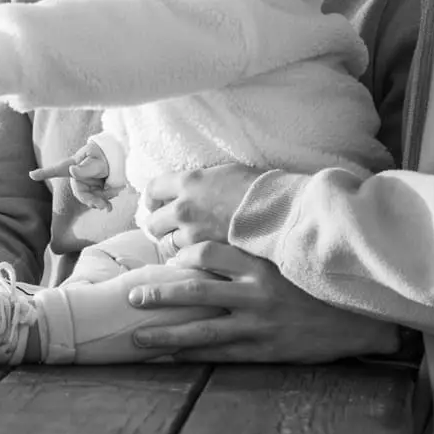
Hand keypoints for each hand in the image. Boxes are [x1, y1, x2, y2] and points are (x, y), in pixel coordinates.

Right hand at [30, 142, 115, 210]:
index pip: (57, 169)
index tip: (32, 174)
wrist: (119, 158)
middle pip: (80, 193)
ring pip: (91, 199)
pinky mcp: (95, 190)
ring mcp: (87, 185)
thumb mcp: (97, 159)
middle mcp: (78, 177)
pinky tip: (110, 206)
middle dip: (91, 201)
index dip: (44, 172)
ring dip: (101, 202)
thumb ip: (86, 167)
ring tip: (111, 202)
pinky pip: (98, 200)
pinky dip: (105, 203)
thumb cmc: (106, 155)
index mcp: (75, 166)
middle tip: (103, 207)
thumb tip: (73, 172)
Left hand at [122, 241, 399, 362]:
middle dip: (159, 295)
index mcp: (261, 264)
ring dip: (165, 334)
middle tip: (131, 298)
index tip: (168, 260)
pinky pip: (220, 354)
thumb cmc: (319, 286)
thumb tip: (219, 245)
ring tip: (137, 338)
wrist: (360, 321)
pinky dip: (193, 356)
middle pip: (195, 290)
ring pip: (201, 329)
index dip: (183, 254)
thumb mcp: (289, 259)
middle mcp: (256, 292)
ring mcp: (258, 324)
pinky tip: (171, 358)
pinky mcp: (264, 349)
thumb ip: (256, 252)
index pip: (210, 251)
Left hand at [140, 164, 263, 251]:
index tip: (155, 203)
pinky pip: (185, 260)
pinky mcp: (205, 254)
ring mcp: (193, 233)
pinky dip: (187, 260)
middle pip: (153, 221)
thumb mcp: (226, 173)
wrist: (281, 213)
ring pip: (167, 244)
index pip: (153, 189)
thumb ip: (201, 183)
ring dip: (173, 245)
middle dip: (158, 225)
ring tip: (183, 246)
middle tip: (167, 229)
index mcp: (189, 182)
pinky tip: (195, 259)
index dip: (152, 198)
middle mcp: (184, 207)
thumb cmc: (260, 189)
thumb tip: (188, 190)